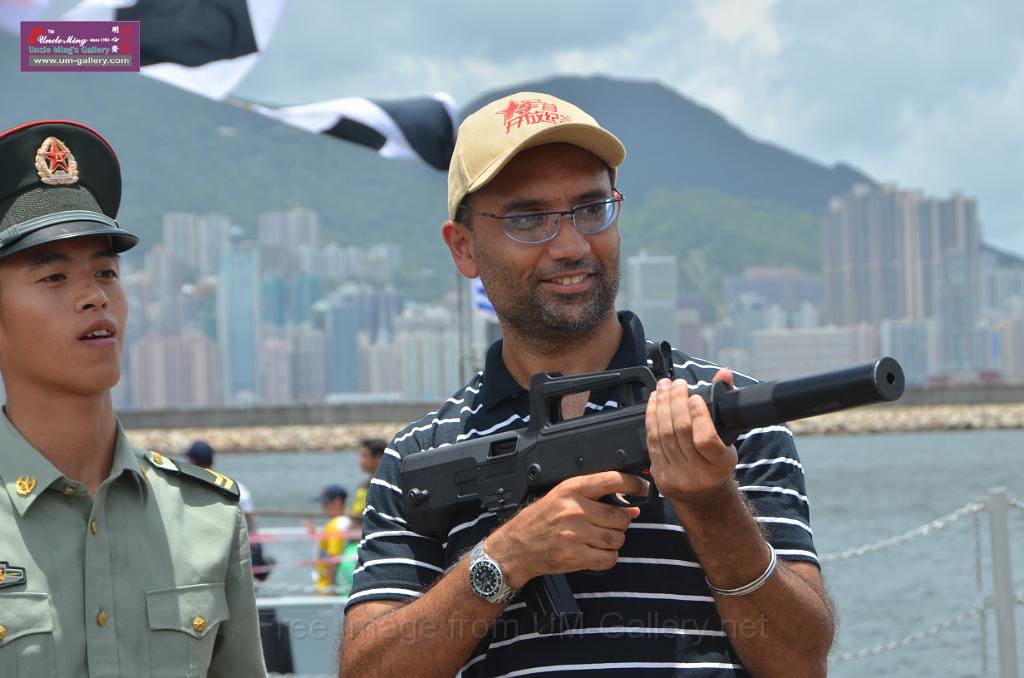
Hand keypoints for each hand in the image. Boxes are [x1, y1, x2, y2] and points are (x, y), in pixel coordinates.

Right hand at [485, 471, 647, 588]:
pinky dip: (607, 558)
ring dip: (615, 541)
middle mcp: (574, 509)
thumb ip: (595, 499)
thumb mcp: (563, 498)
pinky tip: (596, 553)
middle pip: (621, 516)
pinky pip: (608, 559)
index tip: (644, 488)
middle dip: (621, 522)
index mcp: (572, 489)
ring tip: (600, 539)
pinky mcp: (574, 556)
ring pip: (617, 538)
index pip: (612, 480)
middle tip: (610, 524)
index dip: (634, 484)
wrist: (515, 546)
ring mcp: (575, 534)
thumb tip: (632, 509)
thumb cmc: (540, 520)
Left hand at [645, 369, 737, 505]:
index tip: (695, 397)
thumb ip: (725, 404)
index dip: (698, 416)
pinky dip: (651, 418)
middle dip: (675, 402)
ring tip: (663, 387)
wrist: (703, 498)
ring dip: (661, 405)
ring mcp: (677, 476)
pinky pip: (651, 442)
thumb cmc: (717, 463)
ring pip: (663, 435)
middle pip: (680, 432)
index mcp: (721, 465)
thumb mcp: (728, 439)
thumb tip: (724, 373)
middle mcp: (699, 474)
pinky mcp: (660, 475)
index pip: (706, 440)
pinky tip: (653, 402)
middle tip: (676, 384)